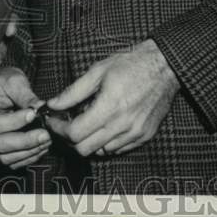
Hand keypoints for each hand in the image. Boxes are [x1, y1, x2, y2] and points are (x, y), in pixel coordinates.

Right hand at [0, 66, 50, 168]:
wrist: (1, 88)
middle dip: (25, 141)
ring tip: (46, 140)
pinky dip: (27, 158)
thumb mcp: (14, 80)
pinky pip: (11, 162)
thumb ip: (26, 95)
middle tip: (45, 134)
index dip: (14, 122)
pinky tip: (41, 147)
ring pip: (5, 158)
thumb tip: (40, 108)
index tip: (33, 114)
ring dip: (28, 152)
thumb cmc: (4, 81)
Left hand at [45, 39, 178, 157]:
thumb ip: (73, 92)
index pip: (75, 133)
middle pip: (85, 149)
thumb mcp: (97, 71)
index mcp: (109, 106)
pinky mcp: (144, 136)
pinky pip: (118, 149)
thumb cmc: (130, 64)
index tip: (53, 121)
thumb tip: (52, 105)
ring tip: (86, 122)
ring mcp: (135, 133)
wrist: (164, 67)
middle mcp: (123, 125)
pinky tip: (104, 125)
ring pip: (101, 152)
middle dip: (69, 139)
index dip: (59, 129)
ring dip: (88, 141)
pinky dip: (105, 142)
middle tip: (65, 124)